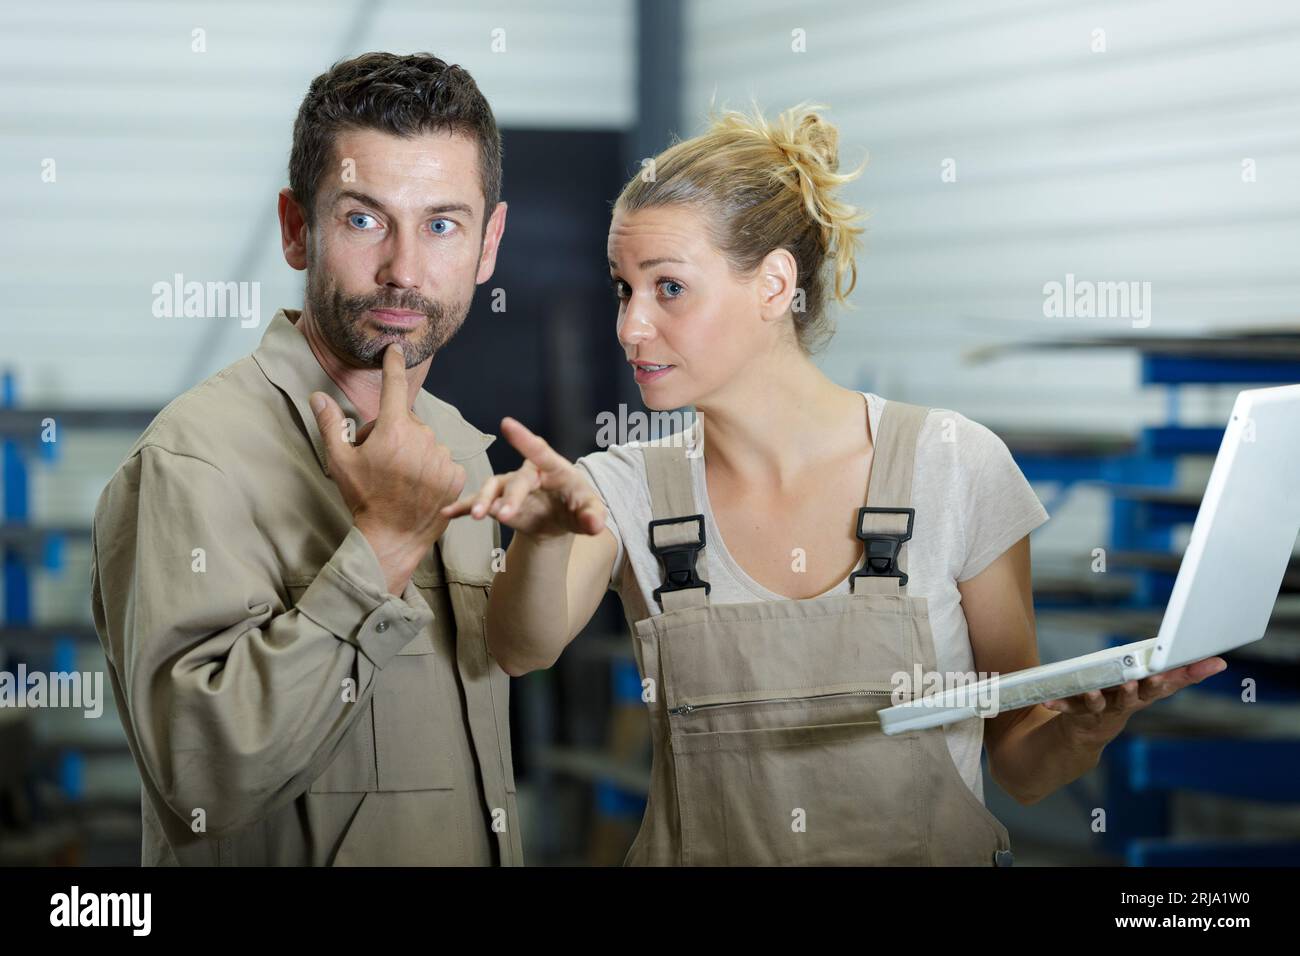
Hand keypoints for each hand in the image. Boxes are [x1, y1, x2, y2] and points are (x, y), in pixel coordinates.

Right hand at [310, 343, 466, 590]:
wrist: (392, 536)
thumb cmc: (363, 498)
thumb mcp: (340, 462)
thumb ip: (331, 425)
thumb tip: (317, 396)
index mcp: (393, 429)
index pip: (394, 386)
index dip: (393, 365)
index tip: (396, 349)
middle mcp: (422, 438)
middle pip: (407, 421)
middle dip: (393, 433)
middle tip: (379, 460)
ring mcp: (441, 456)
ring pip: (426, 441)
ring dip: (414, 451)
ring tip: (399, 478)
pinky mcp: (455, 474)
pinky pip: (442, 460)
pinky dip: (431, 468)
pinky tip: (418, 486)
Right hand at [440, 417, 606, 539]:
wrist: (558, 520)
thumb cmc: (576, 507)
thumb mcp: (590, 512)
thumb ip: (594, 516)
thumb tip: (596, 525)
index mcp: (554, 469)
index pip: (540, 451)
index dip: (524, 439)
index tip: (506, 423)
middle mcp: (529, 473)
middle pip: (518, 481)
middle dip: (511, 497)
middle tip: (504, 515)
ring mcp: (510, 486)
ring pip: (494, 488)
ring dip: (485, 501)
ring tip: (479, 517)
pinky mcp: (498, 502)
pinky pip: (478, 502)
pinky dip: (464, 506)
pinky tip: (449, 513)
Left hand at [1042, 656, 1227, 746]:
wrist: (1086, 734)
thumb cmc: (1121, 699)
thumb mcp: (1148, 685)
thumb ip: (1177, 673)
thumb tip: (1218, 661)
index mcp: (1146, 692)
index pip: (1172, 682)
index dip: (1191, 674)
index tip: (1211, 663)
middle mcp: (1128, 703)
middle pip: (1141, 695)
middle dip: (1147, 686)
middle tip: (1152, 677)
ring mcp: (1104, 711)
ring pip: (1106, 704)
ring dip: (1103, 697)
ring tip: (1097, 691)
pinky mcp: (1080, 715)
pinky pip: (1069, 708)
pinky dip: (1060, 705)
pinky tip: (1050, 701)